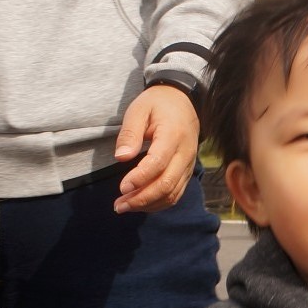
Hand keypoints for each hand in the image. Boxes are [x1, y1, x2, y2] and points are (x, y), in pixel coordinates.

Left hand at [113, 86, 199, 213]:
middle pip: (166, 184)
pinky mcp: (187, 171)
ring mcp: (188, 164)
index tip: (122, 188)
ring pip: (172, 193)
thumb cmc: (157, 104)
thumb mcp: (139, 110)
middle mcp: (185, 153)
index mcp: (173, 135)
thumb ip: (130, 133)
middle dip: (141, 198)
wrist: (182, 100)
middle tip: (119, 205)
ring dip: (148, 204)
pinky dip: (158, 203)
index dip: (140, 178)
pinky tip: (141, 204)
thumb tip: (121, 158)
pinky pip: (176, 193)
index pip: (158, 163)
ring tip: (125, 207)